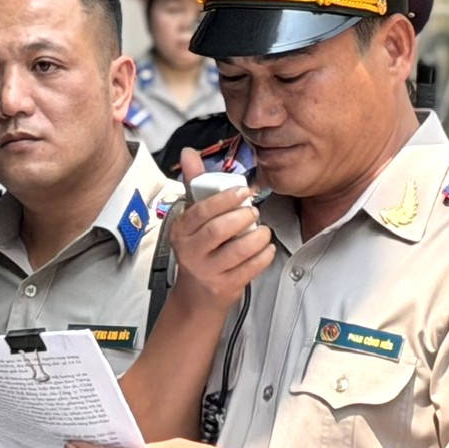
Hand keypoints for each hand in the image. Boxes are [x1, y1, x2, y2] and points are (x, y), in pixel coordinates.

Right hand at [167, 148, 274, 315]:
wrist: (196, 293)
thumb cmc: (198, 249)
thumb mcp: (192, 218)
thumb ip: (195, 185)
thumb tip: (189, 153)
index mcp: (182, 231)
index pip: (201, 211)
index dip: (225, 199)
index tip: (243, 192)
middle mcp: (191, 252)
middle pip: (218, 230)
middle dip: (242, 217)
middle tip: (254, 213)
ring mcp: (208, 271)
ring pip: (237, 251)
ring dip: (257, 237)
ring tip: (263, 231)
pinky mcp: (225, 286)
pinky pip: (250, 269)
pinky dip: (263, 256)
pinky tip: (266, 248)